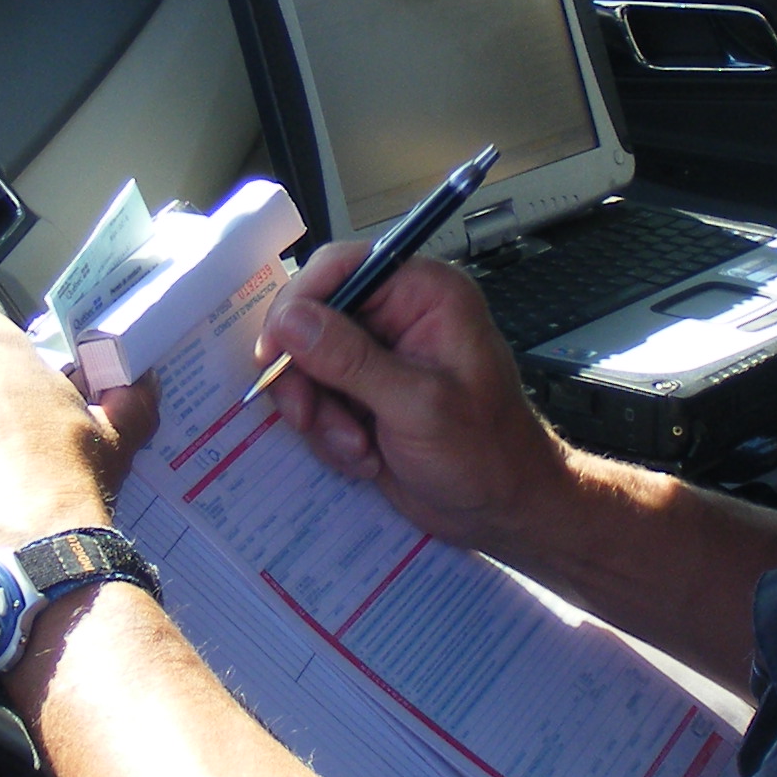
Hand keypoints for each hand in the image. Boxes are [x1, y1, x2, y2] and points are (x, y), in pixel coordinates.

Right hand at [256, 244, 569, 555]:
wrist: (501, 509)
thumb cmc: (486, 453)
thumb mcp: (417, 405)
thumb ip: (350, 360)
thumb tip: (290, 320)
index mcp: (424, 293)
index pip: (339, 267)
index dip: (298, 305)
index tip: (276, 353)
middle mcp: (397, 314)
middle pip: (309, 319)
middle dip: (306, 377)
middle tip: (312, 418)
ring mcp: (376, 355)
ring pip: (305, 365)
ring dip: (320, 415)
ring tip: (358, 447)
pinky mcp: (362, 392)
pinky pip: (315, 399)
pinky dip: (328, 433)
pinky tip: (366, 456)